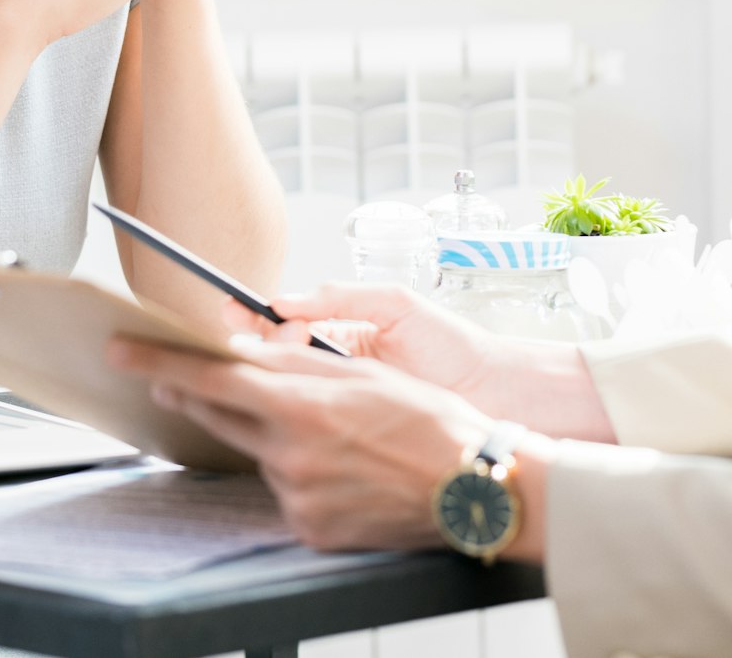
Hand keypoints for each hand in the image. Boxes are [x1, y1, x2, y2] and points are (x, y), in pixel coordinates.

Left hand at [108, 334, 505, 553]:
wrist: (475, 488)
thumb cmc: (429, 419)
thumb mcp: (363, 371)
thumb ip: (295, 363)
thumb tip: (242, 354)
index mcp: (302, 405)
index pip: (211, 378)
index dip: (160, 362)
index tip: (122, 349)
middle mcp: (291, 453)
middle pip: (218, 416)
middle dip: (194, 396)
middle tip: (171, 379)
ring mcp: (297, 496)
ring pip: (258, 453)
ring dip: (269, 436)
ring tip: (332, 434)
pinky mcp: (309, 529)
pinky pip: (284, 491)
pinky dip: (298, 473)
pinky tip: (340, 469)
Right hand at [225, 284, 617, 443]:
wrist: (498, 395)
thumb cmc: (454, 346)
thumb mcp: (397, 306)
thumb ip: (344, 296)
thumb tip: (287, 301)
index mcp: (341, 331)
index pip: (283, 322)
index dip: (254, 317)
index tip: (232, 311)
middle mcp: (334, 367)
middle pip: (274, 357)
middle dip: (257, 346)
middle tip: (259, 341)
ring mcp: (340, 403)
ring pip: (286, 389)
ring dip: (270, 376)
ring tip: (268, 365)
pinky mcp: (350, 434)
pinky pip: (310, 423)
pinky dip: (292, 412)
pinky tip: (286, 405)